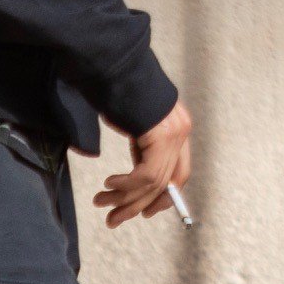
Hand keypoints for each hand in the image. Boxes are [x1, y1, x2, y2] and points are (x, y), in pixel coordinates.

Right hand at [92, 100, 193, 228]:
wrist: (116, 63)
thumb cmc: (120, 91)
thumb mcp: (137, 125)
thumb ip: (144, 149)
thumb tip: (139, 181)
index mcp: (179, 130)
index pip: (180, 175)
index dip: (162, 198)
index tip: (143, 212)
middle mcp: (181, 132)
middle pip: (165, 184)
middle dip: (136, 206)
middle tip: (114, 220)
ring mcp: (174, 133)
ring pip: (153, 183)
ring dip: (124, 198)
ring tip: (102, 204)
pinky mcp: (161, 135)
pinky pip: (145, 174)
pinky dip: (125, 185)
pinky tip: (109, 185)